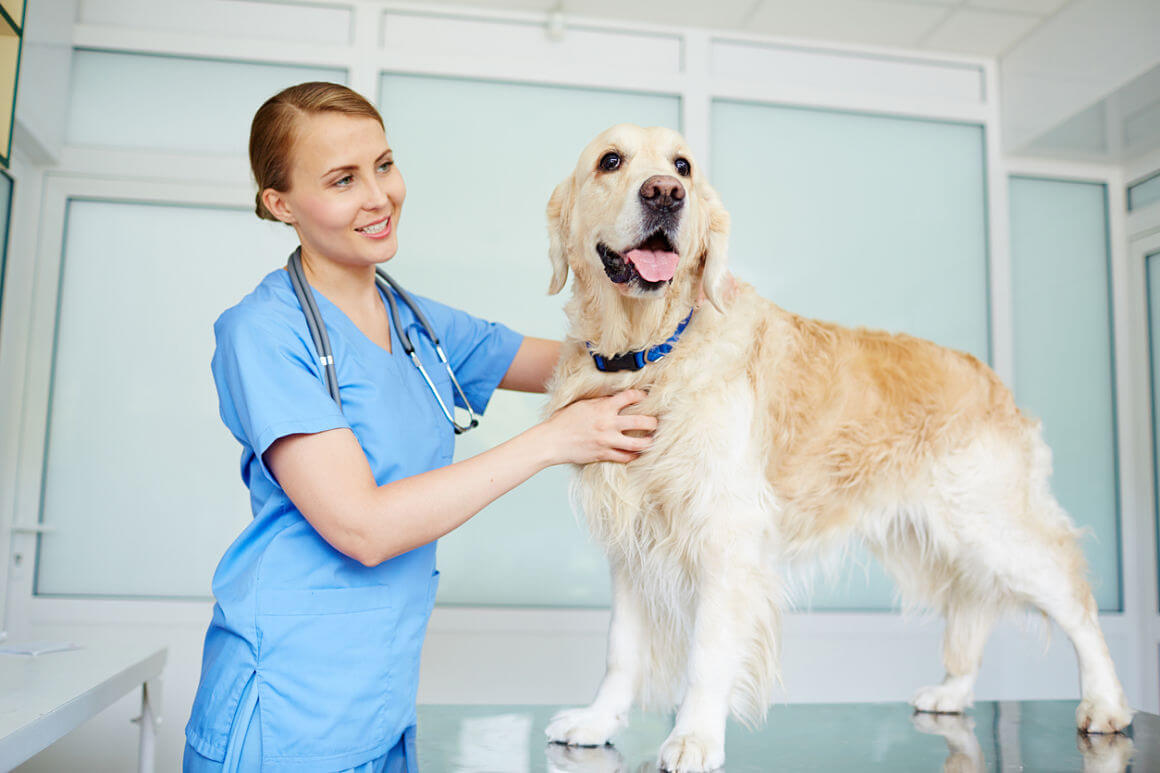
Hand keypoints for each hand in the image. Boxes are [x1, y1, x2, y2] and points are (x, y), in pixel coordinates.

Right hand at [539, 389, 656, 465]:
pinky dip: (633, 455)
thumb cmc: (563, 421)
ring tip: (651, 440)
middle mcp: (608, 424)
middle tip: (655, 422)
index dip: (640, 395)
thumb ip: (600, 402)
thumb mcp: (582, 405)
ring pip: (637, 443)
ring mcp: (607, 441)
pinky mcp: (603, 454)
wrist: (552, 441)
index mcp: (603, 408)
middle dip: (652, 422)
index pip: (629, 397)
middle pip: (641, 422)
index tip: (644, 396)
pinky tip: (636, 453)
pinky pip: (625, 457)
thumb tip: (615, 399)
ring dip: (648, 442)